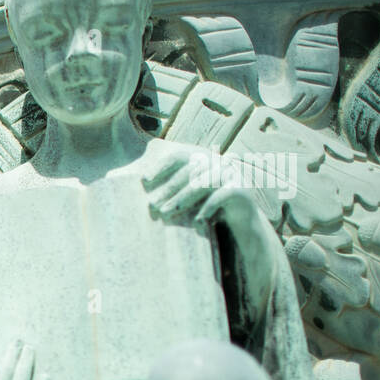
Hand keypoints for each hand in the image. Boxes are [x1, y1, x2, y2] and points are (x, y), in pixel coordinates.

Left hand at [142, 152, 256, 229]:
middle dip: (168, 189)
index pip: (180, 156)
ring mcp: (231, 175)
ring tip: (166, 213)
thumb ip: (172, 189)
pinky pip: (220, 196)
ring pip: (202, 183)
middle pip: (189, 171)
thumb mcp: (190, 198)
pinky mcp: (241, 190)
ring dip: (181, 199)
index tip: (144, 180)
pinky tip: (196, 223)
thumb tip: (137, 186)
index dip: (161, 166)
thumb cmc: (209, 210)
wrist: (243, 223)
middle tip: (152, 205)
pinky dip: (206, 208)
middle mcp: (218, 163)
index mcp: (204, 160)